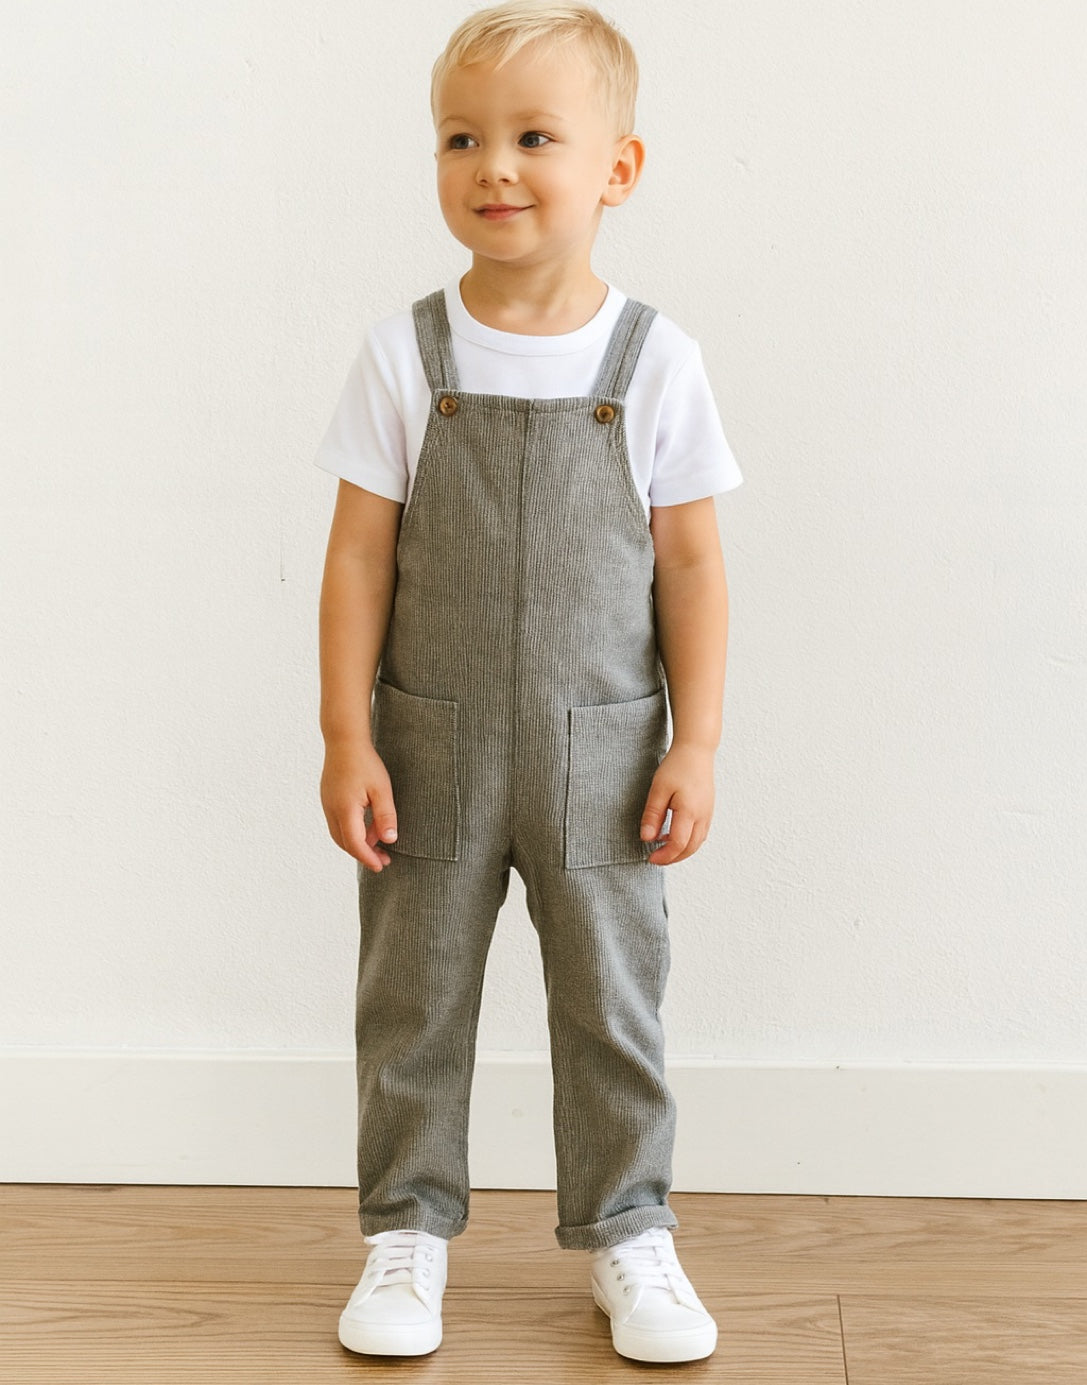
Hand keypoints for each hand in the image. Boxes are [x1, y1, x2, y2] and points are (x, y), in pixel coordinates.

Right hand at [320, 741, 397, 872]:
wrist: (344, 740)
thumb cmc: (365, 763)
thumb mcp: (382, 790)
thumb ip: (385, 817)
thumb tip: (389, 841)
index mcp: (345, 810)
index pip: (355, 844)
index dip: (368, 858)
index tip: (381, 866)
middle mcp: (331, 811)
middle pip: (345, 843)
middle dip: (363, 855)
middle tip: (384, 860)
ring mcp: (327, 804)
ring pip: (339, 834)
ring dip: (357, 843)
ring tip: (378, 844)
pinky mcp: (328, 799)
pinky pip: (338, 822)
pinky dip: (352, 831)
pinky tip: (367, 827)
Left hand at [640, 743, 715, 864]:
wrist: (696, 750)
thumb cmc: (677, 766)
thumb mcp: (658, 789)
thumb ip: (653, 815)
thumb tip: (646, 838)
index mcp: (690, 812)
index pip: (678, 844)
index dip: (664, 856)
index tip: (650, 858)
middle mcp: (703, 816)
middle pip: (690, 848)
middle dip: (673, 858)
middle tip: (655, 859)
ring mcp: (708, 813)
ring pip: (697, 842)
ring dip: (681, 851)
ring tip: (663, 849)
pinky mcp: (708, 809)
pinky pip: (701, 833)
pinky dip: (689, 841)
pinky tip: (674, 835)